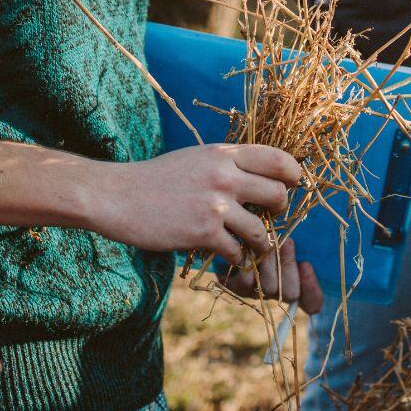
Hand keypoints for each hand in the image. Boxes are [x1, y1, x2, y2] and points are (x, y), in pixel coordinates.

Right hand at [87, 143, 300, 266]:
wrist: (117, 196)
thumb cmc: (156, 178)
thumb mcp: (196, 158)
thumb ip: (226, 164)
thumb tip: (259, 176)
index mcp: (223, 154)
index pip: (277, 158)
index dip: (293, 174)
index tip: (293, 185)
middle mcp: (224, 176)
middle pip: (278, 194)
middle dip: (280, 209)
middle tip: (270, 214)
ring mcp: (215, 205)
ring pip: (262, 230)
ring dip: (261, 241)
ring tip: (252, 243)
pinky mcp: (203, 233)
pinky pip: (237, 250)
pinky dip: (235, 257)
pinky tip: (227, 254)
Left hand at [218, 237, 324, 313]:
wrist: (234, 228)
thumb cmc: (271, 227)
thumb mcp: (293, 234)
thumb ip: (306, 240)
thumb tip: (320, 234)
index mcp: (297, 284)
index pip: (312, 303)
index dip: (312, 289)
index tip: (306, 264)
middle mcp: (278, 292)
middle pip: (291, 293)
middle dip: (289, 266)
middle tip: (288, 242)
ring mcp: (257, 292)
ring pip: (269, 287)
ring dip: (271, 262)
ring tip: (269, 239)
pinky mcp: (237, 287)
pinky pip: (245, 282)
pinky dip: (249, 262)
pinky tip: (249, 244)